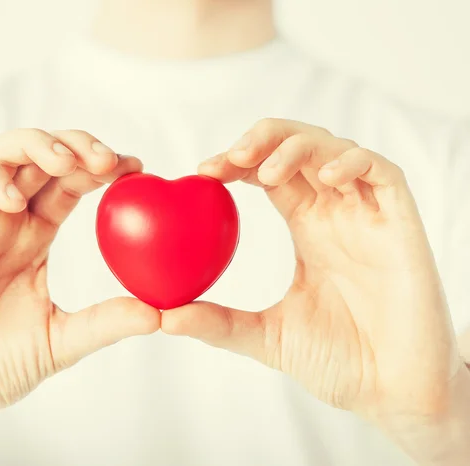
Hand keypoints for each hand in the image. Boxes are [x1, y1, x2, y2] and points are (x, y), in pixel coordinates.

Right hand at [0, 129, 159, 455]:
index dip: (101, 166)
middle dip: (75, 145)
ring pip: (0, 155)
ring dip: (35, 147)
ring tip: (67, 164)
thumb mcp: (62, 340)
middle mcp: (6, 220)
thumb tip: (161, 313)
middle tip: (107, 160)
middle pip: (40, 156)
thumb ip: (106, 322)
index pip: (70, 182)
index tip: (136, 167)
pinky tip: (16, 202)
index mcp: (35, 235)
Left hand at [162, 118, 463, 425]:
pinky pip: (383, 173)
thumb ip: (219, 322)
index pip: (271, 173)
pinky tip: (324, 179)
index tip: (203, 171)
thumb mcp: (266, 336)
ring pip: (336, 150)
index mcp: (309, 226)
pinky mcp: (402, 224)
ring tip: (266, 171)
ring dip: (298, 148)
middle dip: (264, 140)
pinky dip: (352, 164)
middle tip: (229, 157)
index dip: (239, 162)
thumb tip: (162, 315)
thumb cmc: (338, 361)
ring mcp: (370, 215)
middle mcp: (337, 212)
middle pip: (300, 148)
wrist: (394, 393)